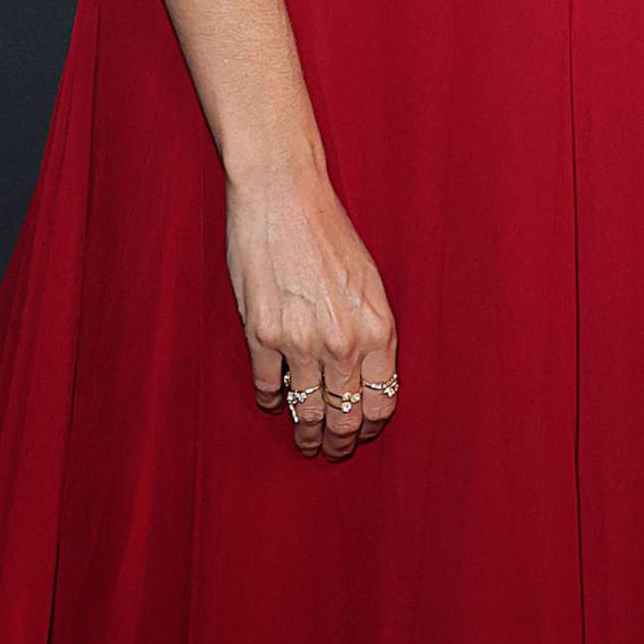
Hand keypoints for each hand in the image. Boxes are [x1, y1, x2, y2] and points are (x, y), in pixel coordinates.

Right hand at [226, 164, 397, 457]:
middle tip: (331, 449)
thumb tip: (364, 374)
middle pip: (345, 418)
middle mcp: (343, 342)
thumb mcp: (368, 280)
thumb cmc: (329, 231)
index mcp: (377, 328)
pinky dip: (270, 399)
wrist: (283, 194)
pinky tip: (273, 400)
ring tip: (304, 438)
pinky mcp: (261, 336)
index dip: (371, 425)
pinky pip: (268, 388)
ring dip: (304, 431)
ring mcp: (300, 342)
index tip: (362, 431)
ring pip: (305, 412)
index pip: (382, 403)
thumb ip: (370, 329)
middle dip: (338, 441)